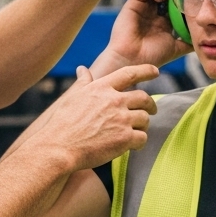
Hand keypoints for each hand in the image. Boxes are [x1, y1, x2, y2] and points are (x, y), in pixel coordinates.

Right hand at [25, 65, 158, 172]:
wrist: (59, 147)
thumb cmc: (62, 123)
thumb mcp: (73, 97)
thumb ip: (83, 82)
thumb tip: (82, 69)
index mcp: (102, 88)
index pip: (130, 73)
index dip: (146, 70)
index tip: (156, 71)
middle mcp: (115, 101)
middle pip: (144, 98)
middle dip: (150, 104)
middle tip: (152, 110)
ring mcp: (121, 119)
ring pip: (145, 119)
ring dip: (143, 125)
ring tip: (137, 131)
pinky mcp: (125, 138)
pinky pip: (142, 138)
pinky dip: (140, 142)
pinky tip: (133, 146)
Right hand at [94, 0, 193, 75]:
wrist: (134, 61)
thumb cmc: (153, 57)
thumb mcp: (176, 48)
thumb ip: (188, 42)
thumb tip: (204, 41)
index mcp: (163, 23)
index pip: (175, 5)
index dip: (183, 0)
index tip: (193, 0)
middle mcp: (153, 14)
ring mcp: (143, 8)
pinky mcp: (133, 4)